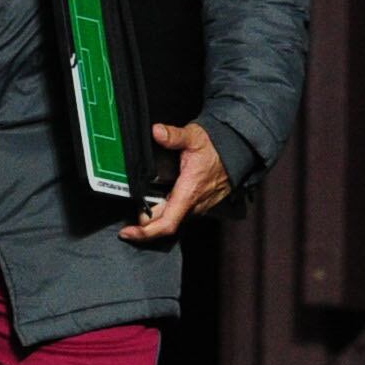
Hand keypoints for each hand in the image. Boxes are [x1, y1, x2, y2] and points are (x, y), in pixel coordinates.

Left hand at [120, 122, 230, 243]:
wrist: (237, 150)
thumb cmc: (216, 146)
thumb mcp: (193, 137)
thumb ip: (174, 136)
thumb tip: (157, 132)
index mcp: (189, 193)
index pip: (166, 223)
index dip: (145, 232)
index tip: (128, 232)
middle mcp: (194, 205)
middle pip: (164, 222)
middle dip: (144, 221)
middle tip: (129, 212)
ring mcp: (199, 206)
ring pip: (172, 217)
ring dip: (156, 215)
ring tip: (140, 205)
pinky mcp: (201, 204)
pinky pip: (181, 212)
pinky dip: (167, 210)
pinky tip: (157, 200)